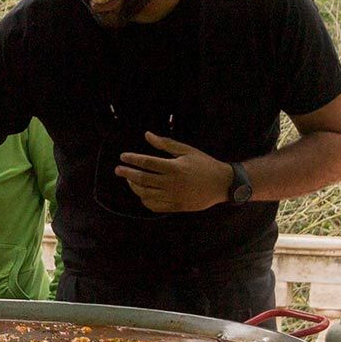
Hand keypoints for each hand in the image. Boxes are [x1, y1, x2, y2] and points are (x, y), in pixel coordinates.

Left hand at [114, 132, 231, 212]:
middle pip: (142, 179)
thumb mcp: (186, 150)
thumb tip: (147, 135)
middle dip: (127, 174)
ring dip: (134, 186)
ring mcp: (173, 197)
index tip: (122, 157)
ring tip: (129, 179)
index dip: (132, 159)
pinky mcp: (176, 207)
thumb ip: (165, 144)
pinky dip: (144, 200)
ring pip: (146, 194)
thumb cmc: (204, 164)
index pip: (147, 163)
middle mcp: (172, 183)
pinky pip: (154, 206)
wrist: (222, 184)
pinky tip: (141, 192)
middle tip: (118, 169)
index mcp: (174, 167)